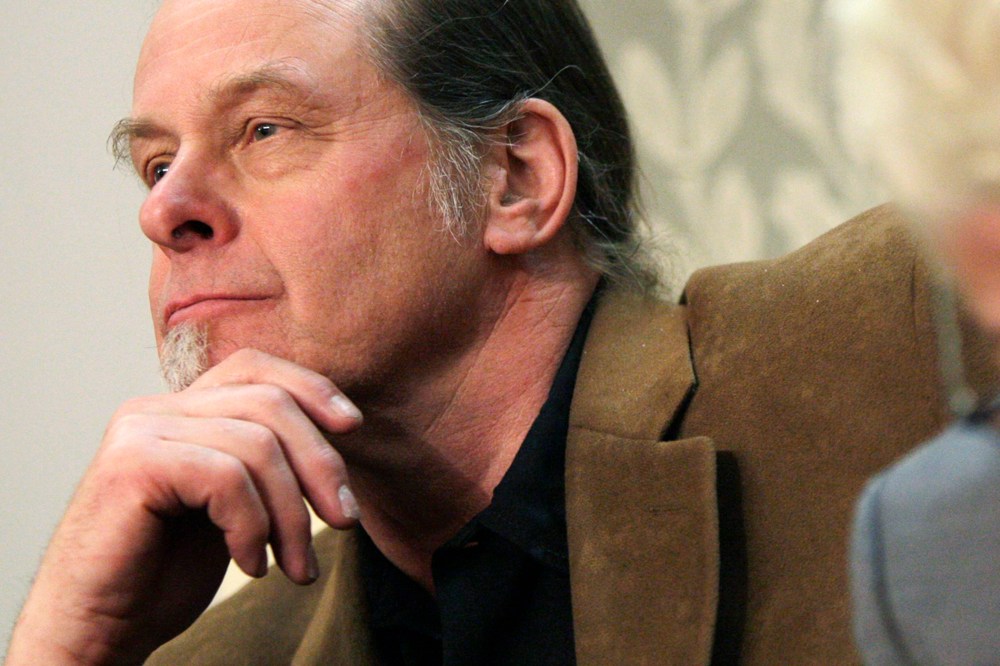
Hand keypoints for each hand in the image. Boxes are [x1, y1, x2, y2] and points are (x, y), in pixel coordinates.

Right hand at [5, 350, 361, 664]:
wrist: (96, 628)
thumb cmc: (163, 572)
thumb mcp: (232, 506)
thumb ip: (265, 463)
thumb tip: (342, 432)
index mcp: (180, 410)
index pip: (255, 367)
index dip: (312, 387)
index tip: (353, 426)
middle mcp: (156, 408)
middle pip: (270, 403)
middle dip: (321, 463)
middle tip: (346, 521)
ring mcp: (141, 430)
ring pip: (257, 445)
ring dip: (292, 515)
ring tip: (296, 566)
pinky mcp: (132, 464)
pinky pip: (227, 478)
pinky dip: (253, 527)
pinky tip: (251, 565)